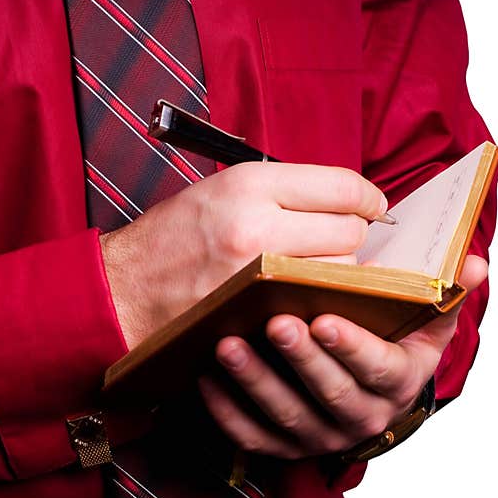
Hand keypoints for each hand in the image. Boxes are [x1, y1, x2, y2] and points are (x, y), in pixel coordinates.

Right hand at [100, 162, 386, 348]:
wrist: (124, 290)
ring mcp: (259, 275)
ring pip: (339, 273)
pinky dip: (320, 300)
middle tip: (336, 240)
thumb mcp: (219, 190)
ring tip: (311, 269)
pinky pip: (316, 304)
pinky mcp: (257, 313)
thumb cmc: (171, 239)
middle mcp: (257, 225)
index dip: (368, 198)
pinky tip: (306, 294)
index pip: (340, 187)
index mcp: (248, 185)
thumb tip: (343, 201)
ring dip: (338, 272)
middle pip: (349, 233)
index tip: (374, 206)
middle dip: (352, 237)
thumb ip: (281, 191)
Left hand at [197, 256, 488, 458]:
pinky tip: (205, 377)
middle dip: (302, 359)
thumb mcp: (421, 320)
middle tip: (274, 323)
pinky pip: (251, 435)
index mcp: (399, 382)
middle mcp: (362, 416)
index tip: (325, 318)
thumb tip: (474, 264)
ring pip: (286, 414)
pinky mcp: (281, 446)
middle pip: (331, 392)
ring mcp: (319, 435)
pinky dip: (226, 410)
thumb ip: (443, 292)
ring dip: (256, 380)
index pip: (380, 368)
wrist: (359, 384)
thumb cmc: (385, 339)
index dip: (353, 347)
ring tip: (228, 343)